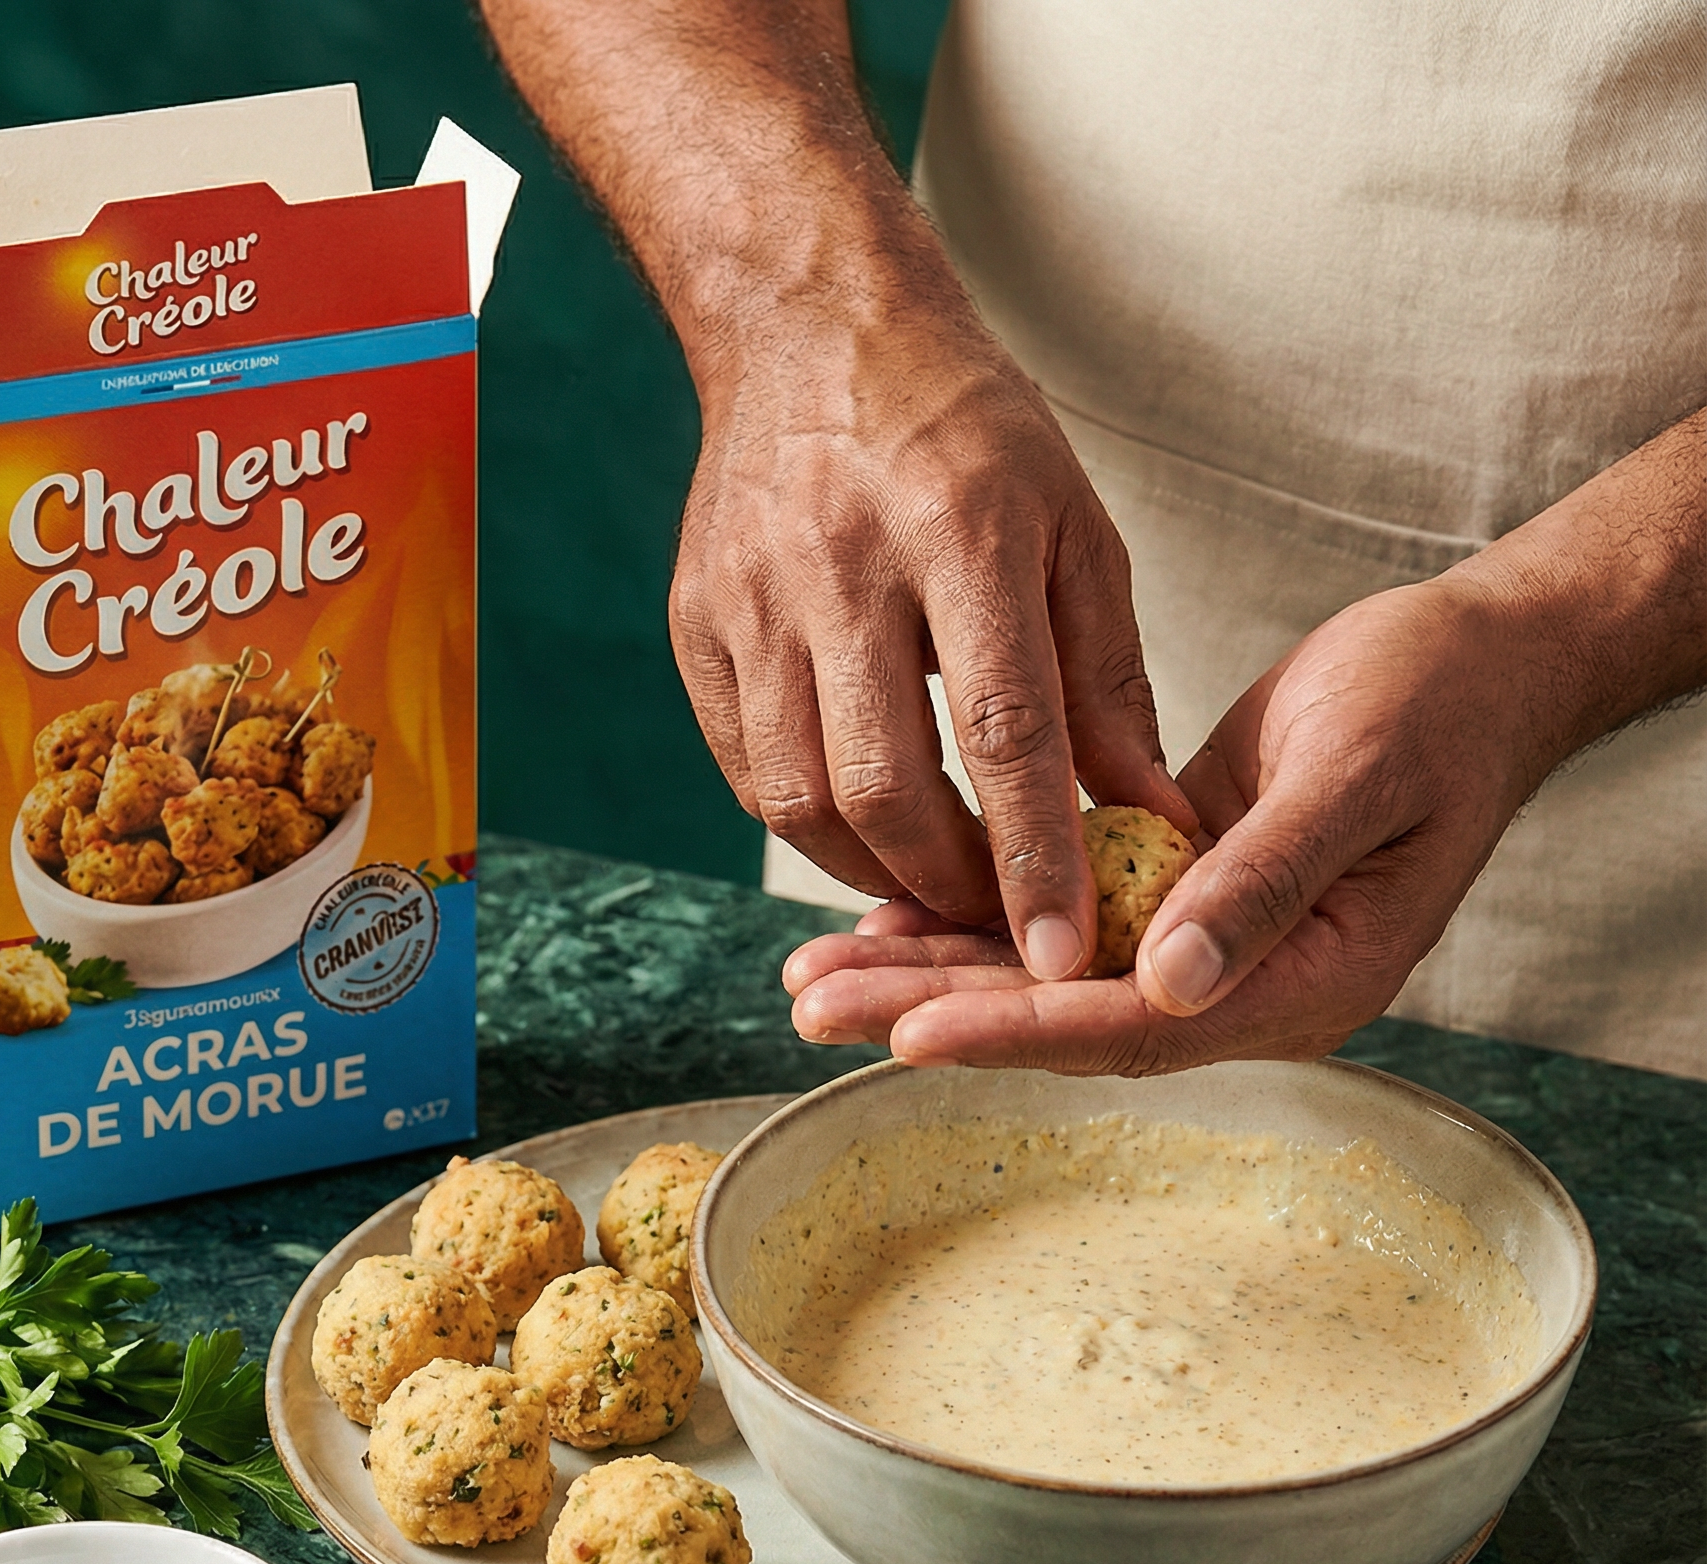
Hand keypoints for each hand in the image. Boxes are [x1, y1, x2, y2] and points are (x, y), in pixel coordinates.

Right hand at [672, 292, 1193, 978]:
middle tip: (1000, 917)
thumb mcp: (1073, 529)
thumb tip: (1149, 817)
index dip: (1036, 856)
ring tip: (935, 878)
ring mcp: (750, 599)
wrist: (809, 329)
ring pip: (799, 797)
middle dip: (949, 883)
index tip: (1068, 951)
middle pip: (884, 786)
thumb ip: (1109, 680)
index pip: (1005, 729)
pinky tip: (862, 821)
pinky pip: (748, 770)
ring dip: (874, 869)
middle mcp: (841, 567)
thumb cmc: (965, 433)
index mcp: (960, 528)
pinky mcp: (697, 627)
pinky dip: (811, 823)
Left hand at [783, 575, 1556, 1072]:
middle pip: (1059, 1019)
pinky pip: (1054, 920)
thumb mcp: (1359, 780)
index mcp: (1298, 985)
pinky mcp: (1167, 893)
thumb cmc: (1439, 710)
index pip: (1130, 1029)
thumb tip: (1171, 983)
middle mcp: (1234, 986)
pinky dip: (972, 918)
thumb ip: (1265, 882)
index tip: (908, 1030)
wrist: (1473, 667)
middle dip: (931, 1010)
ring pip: (1041, 974)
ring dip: (929, 972)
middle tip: (811, 1002)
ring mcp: (1198, 945)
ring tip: (816, 971)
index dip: (1015, 1030)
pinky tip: (887, 917)